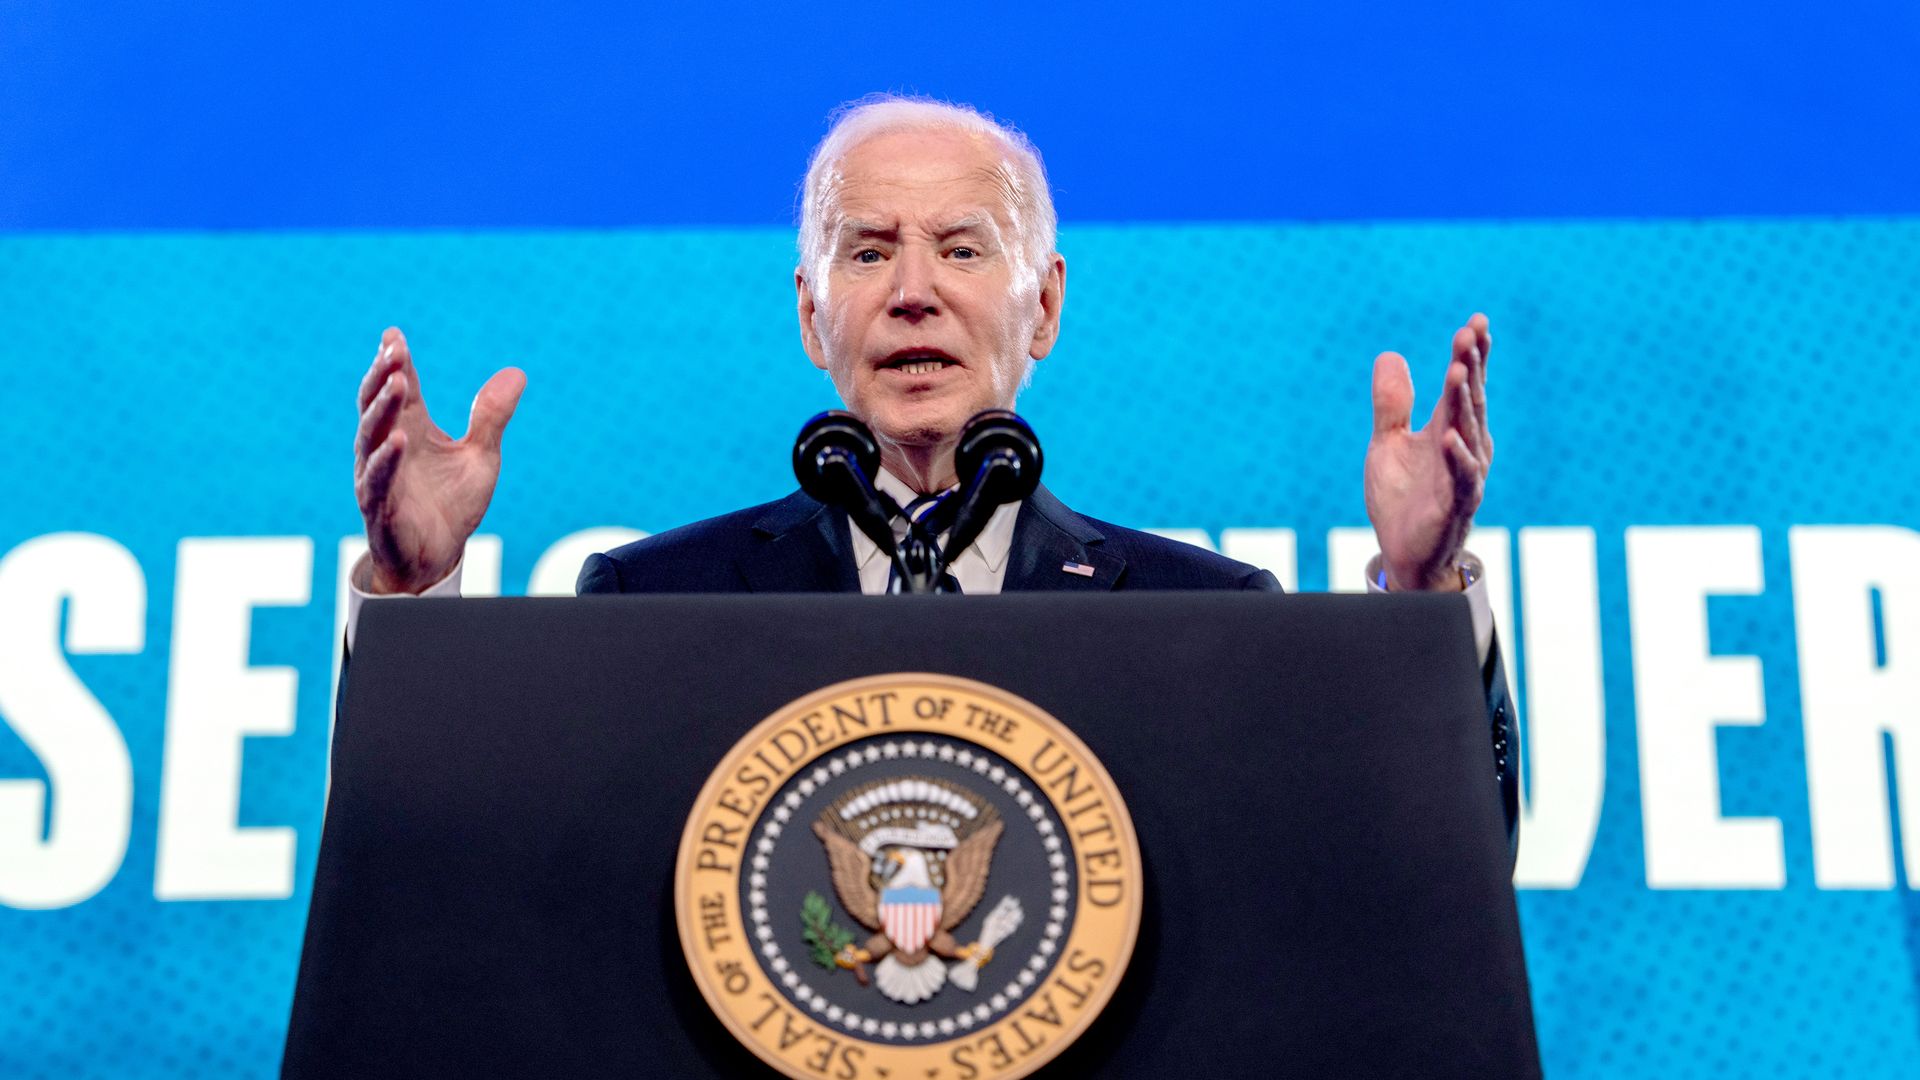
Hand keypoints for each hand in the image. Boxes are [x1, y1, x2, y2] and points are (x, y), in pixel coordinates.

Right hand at [354, 327, 525, 593]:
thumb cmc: (451, 505)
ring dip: (382, 409)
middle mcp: (387, 446)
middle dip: (383, 375)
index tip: (394, 335)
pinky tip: (398, 439)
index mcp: (410, 429)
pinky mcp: (379, 506)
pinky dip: (386, 459)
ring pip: (371, 436)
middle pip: (377, 403)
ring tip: (396, 383)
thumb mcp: (481, 456)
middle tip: (392, 350)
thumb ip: (492, 416)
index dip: (395, 361)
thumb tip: (517, 373)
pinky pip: (378, 479)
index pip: (399, 387)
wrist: (437, 558)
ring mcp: (379, 475)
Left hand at [1364, 314, 1492, 591]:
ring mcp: (1464, 475)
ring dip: (1464, 402)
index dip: (1469, 354)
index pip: (1462, 385)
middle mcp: (1464, 446)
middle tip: (1471, 332)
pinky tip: (1450, 436)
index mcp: (1448, 428)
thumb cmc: (1403, 498)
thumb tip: (1391, 355)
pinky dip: (1457, 457)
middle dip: (1470, 366)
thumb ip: (1392, 403)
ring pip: (1467, 432)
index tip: (1475, 321)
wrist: (1403, 553)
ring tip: (1458, 370)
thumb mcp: (1387, 444)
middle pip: (1469, 400)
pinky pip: (1461, 478)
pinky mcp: (1456, 505)